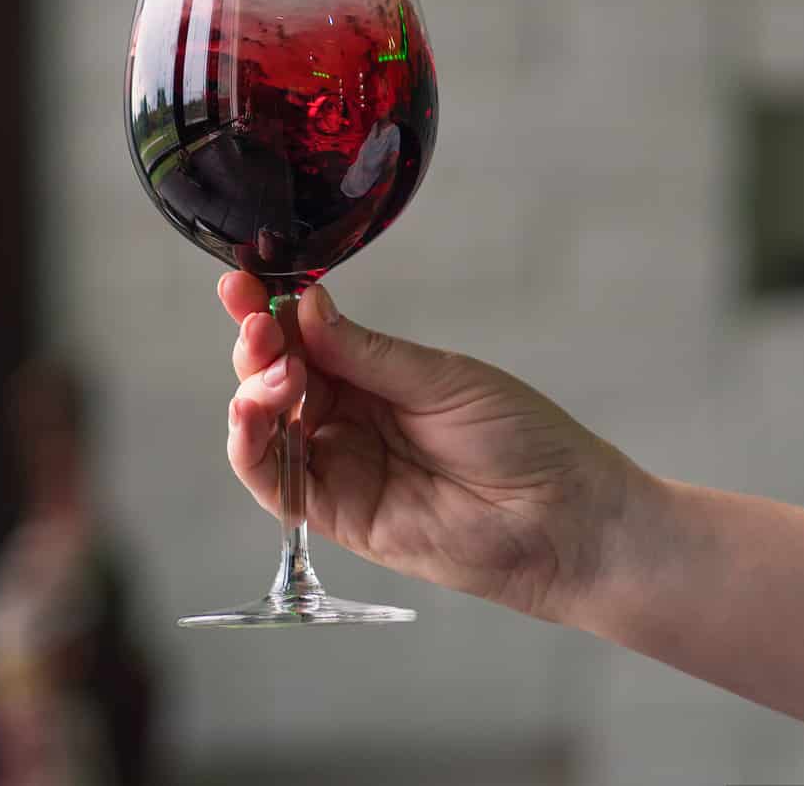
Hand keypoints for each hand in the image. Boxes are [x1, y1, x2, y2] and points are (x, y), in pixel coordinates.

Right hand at [219, 272, 639, 622]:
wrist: (561, 518)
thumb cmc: (521, 438)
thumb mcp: (442, 378)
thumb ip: (367, 352)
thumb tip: (308, 305)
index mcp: (370, 373)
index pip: (302, 337)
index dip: (268, 310)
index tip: (242, 285)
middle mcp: (346, 415)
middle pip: (273, 376)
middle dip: (258, 345)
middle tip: (260, 325)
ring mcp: (338, 464)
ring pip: (264, 427)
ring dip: (252, 392)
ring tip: (273, 370)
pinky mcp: (335, 513)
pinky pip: (274, 482)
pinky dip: (249, 448)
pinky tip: (251, 416)